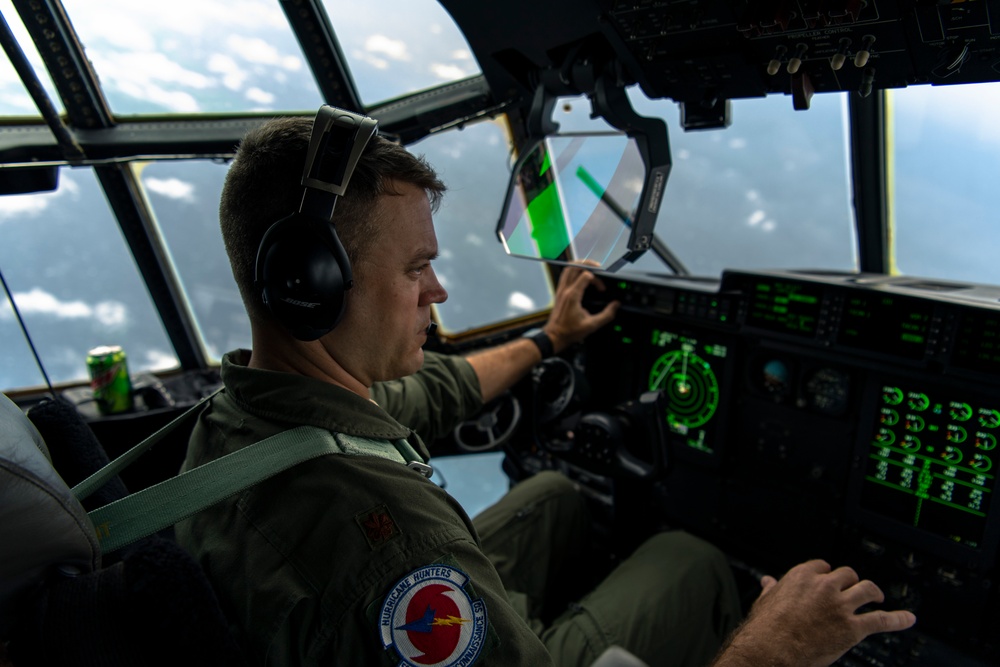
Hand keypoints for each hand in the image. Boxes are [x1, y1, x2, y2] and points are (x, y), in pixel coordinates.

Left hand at [543, 263, 619, 353]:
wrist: (554, 336)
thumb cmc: (569, 332)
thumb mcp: (592, 325)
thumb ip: (606, 315)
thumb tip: (616, 305)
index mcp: (573, 296)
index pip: (585, 275)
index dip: (597, 279)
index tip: (602, 288)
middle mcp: (565, 290)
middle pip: (574, 266)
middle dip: (588, 264)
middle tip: (598, 268)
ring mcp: (560, 290)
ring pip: (568, 269)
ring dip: (580, 266)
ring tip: (590, 270)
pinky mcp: (559, 293)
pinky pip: (565, 276)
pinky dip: (574, 272)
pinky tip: (581, 278)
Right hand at [714, 560, 916, 666]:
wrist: (771, 651)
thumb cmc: (765, 628)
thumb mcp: (765, 602)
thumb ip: (771, 590)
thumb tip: (767, 582)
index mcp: (802, 577)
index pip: (823, 566)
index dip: (828, 575)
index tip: (829, 581)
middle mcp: (824, 587)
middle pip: (847, 575)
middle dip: (851, 582)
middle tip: (851, 591)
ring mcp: (841, 607)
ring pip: (867, 590)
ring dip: (874, 593)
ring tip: (877, 597)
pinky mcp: (853, 629)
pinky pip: (882, 620)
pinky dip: (898, 619)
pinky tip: (909, 618)